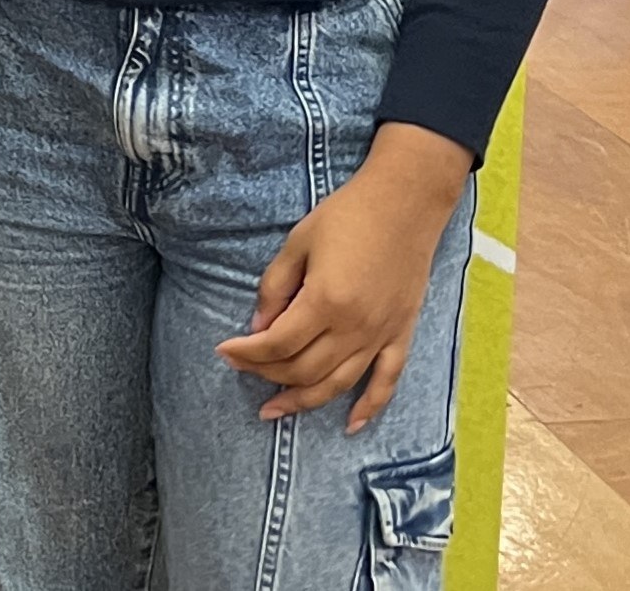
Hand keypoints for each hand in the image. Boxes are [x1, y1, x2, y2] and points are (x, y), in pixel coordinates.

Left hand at [215, 123, 471, 432]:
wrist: (405, 203)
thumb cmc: (347, 215)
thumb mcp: (298, 242)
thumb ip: (275, 286)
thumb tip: (258, 326)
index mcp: (325, 301)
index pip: (278, 344)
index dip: (247, 353)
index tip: (224, 351)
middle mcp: (354, 328)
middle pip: (304, 370)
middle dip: (267, 375)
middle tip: (244, 370)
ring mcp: (381, 336)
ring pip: (337, 385)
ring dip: (303, 400)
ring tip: (275, 409)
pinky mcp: (401, 335)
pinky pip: (386, 383)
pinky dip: (369, 409)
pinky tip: (350, 425)